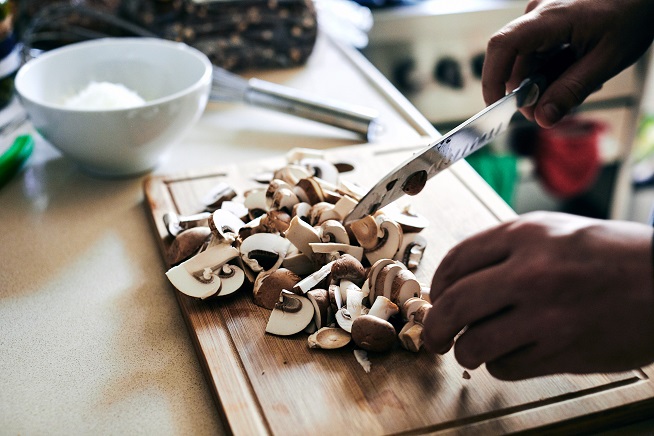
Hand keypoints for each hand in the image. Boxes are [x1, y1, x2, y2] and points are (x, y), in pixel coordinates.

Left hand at [422, 211, 653, 379]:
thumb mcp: (555, 231)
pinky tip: (514, 352)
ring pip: (474, 344)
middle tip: (436, 336)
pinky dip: (501, 364)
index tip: (437, 298)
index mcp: (526, 235)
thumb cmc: (615, 255)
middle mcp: (531, 273)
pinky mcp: (562, 353)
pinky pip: (506, 368)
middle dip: (436, 326)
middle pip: (454, 305)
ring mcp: (547, 316)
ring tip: (477, 346)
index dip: (438, 285)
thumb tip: (459, 278)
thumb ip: (505, 249)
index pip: (456, 261)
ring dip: (468, 350)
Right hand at [482, 0, 653, 127]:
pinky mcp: (549, 23)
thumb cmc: (634, 13)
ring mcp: (542, 17)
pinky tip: (575, 72)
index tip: (497, 107)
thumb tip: (543, 118)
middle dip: (527, 92)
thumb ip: (572, 90)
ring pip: (527, 61)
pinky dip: (551, 70)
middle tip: (548, 112)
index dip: (492, 79)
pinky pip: (538, 53)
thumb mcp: (607, 59)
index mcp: (550, 19)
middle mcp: (539, 14)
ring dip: (543, 82)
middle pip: (514, 62)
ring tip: (576, 86)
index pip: (502, 47)